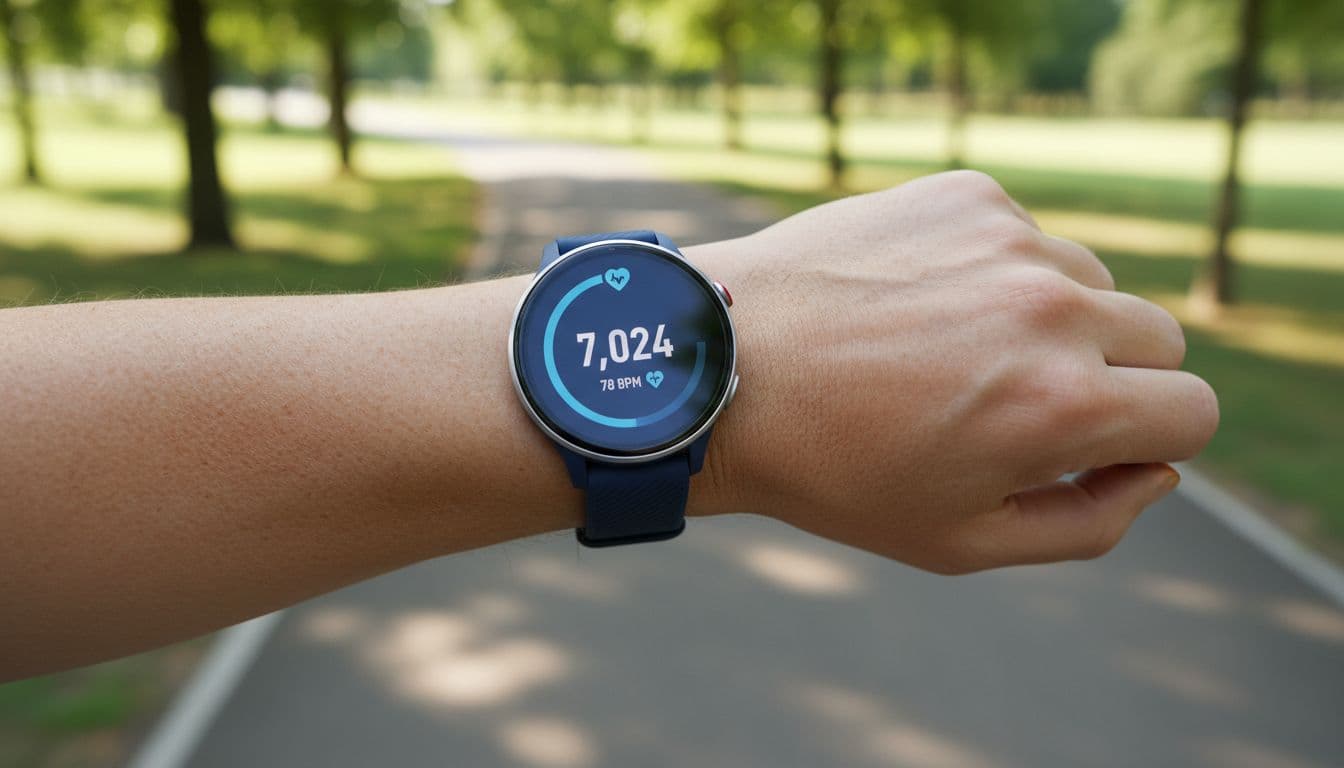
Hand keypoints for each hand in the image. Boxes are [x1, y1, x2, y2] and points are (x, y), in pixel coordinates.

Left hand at [693, 171, 1218, 573]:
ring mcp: (1008, 240)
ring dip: (1055, 318)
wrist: (722, 371)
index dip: (1150, 440)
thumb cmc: (833, 472)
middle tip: (1017, 404)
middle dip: (1112, 380)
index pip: (1193, 412)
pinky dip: (995, 268)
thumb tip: (1158, 472)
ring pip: (1094, 280)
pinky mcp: (964, 193)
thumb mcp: (961, 541)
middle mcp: (1052, 309)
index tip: (1089, 447)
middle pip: (1159, 340)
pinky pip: (1025, 235)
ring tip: (953, 352)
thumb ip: (1089, 523)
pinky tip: (920, 302)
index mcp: (1064, 406)